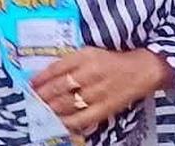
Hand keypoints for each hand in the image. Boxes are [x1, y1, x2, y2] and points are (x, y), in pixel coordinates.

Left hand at [32, 47, 171, 136]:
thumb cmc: (114, 59)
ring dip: (51, 108)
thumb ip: (72, 62)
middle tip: (32, 99)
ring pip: (67, 103)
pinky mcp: (105, 108)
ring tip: (40, 110)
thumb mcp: (92, 52)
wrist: (143, 69)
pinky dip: (68, 121)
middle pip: (60, 87)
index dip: (41, 78)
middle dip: (43, 95)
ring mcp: (98, 92)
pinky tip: (58, 122)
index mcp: (86, 56)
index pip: (57, 68)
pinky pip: (82, 118)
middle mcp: (91, 73)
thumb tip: (48, 75)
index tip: (31, 84)